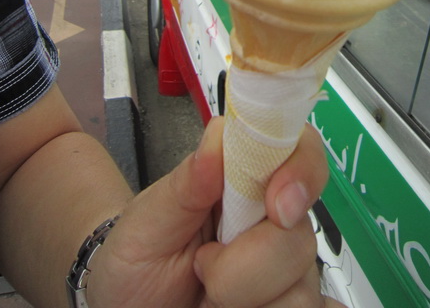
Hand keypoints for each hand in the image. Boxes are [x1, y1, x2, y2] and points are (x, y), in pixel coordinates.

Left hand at [87, 117, 346, 307]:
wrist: (126, 303)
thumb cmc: (138, 253)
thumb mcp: (148, 218)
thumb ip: (186, 181)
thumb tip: (218, 138)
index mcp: (247, 178)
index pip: (303, 151)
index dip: (302, 172)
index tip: (278, 205)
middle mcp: (277, 219)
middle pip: (302, 236)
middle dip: (249, 264)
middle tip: (203, 266)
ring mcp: (286, 271)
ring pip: (302, 291)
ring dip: (248, 302)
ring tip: (209, 298)